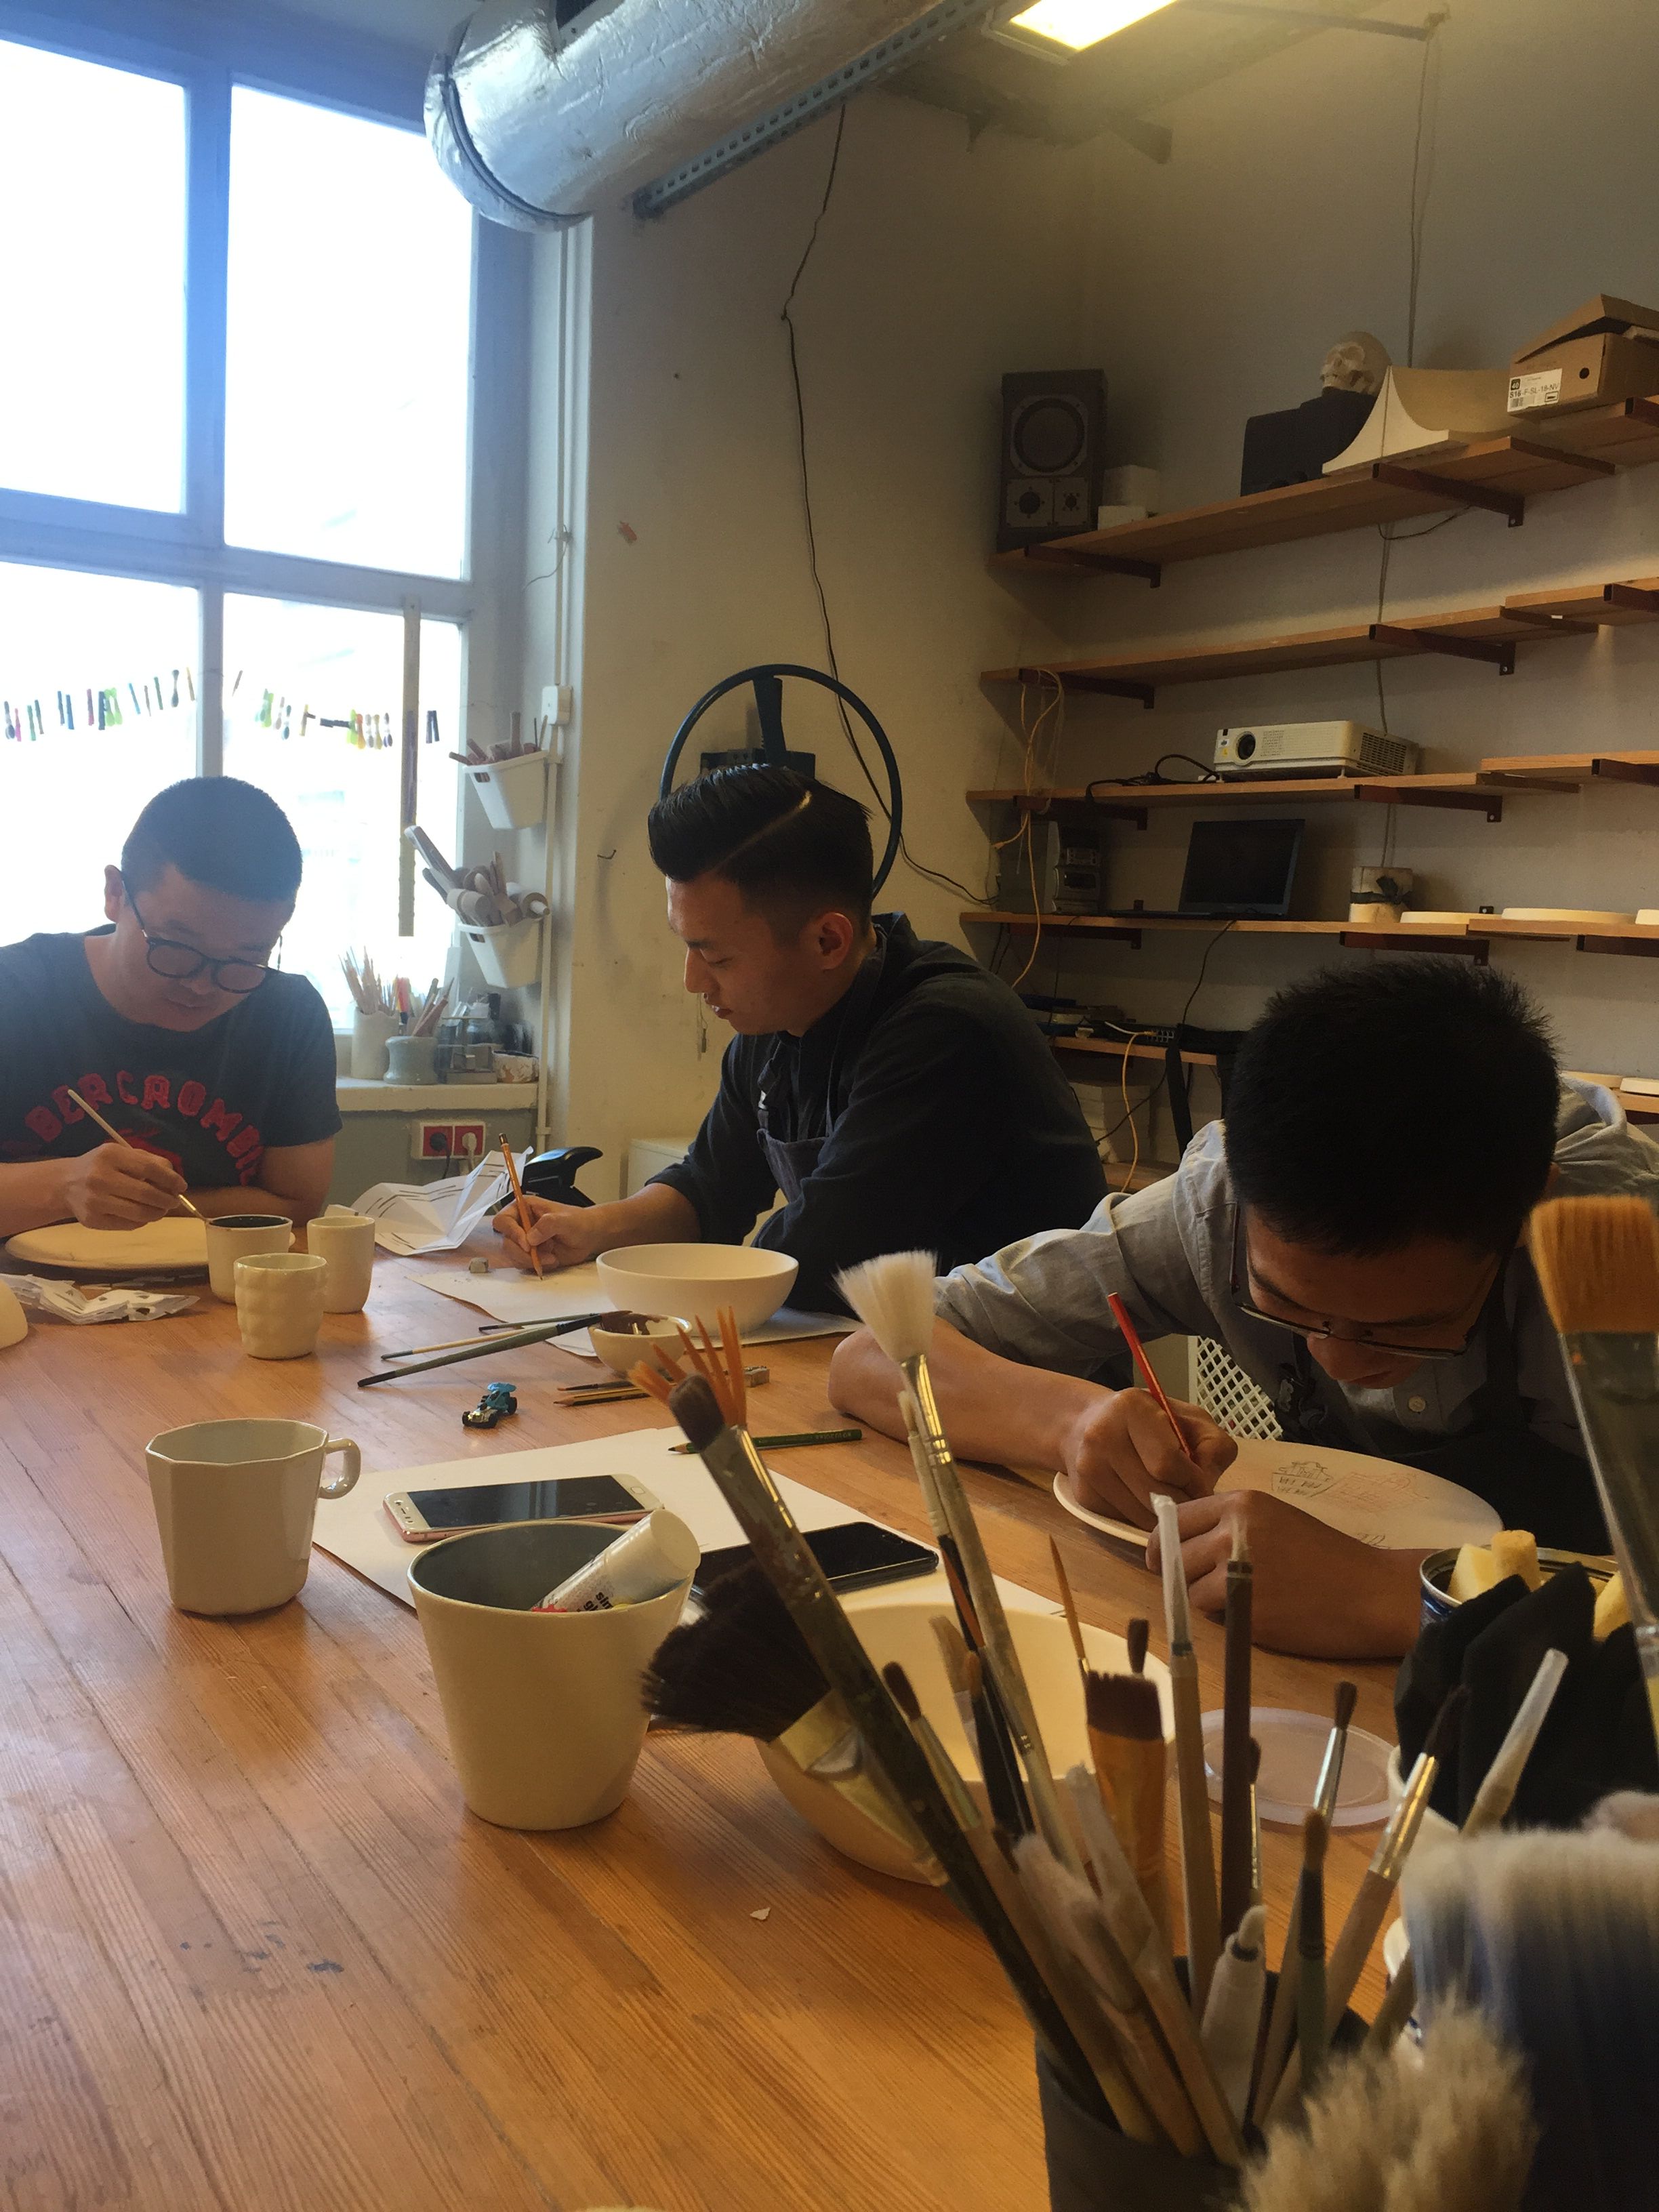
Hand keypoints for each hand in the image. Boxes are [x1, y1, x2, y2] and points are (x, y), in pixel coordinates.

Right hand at [59, 1144, 187, 1230]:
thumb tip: (174, 1178)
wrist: (65, 1184)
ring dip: (158, 1213)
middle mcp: (100, 1177)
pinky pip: (128, 1225)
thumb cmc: (100, 1166)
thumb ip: (148, 1161)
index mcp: (109, 1155)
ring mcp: (95, 1201)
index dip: (170, 1179)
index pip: (149, 1168)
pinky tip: (144, 1215)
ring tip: (163, 1209)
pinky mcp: (93, 1220)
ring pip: (138, 1213)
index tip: (182, 1186)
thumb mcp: (121, 1154)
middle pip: (145, 1193)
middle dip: (167, 1199)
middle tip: (174, 1201)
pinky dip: (142, 1221)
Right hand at [492, 1194, 597, 1270]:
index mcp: (524, 1208)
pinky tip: (552, 1260)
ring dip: (531, 1260)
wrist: (589, 1236)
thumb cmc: (579, 1221)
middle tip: (541, 1255)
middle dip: (523, 1253)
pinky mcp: (530, 1254)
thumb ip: (548, 1224)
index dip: (511, 1233)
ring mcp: (524, 1241)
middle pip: (506, 1242)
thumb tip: (530, 1238)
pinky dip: (537, 1266)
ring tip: (552, 1256)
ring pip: (513, 1256)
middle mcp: (520, 1224)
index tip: (527, 1244)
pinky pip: (524, 1264)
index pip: (503, 1220)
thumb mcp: (566, 1220)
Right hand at [1064, 1390, 1236, 1525]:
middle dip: (1183, 1503)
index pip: (1167, 1463)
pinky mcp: (1085, 1496)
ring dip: (1166, 1516)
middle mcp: (1102, 1436)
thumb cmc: (1151, 1422)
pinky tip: (1148, 1501)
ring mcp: (1089, 1469)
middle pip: (1155, 1493)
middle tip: (1192, 1497)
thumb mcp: (1191, 1419)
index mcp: (1131, 1408)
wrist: (1089, 1424)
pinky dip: (1145, 1519)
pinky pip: (1127, 1522)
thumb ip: (1213, 1446)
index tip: (1202, 1483)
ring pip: (1142, 1515)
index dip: (1193, 1481)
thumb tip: (1206, 1486)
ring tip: (1173, 1499)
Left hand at [1146, 1488, 1425, 1658]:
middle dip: (1178, 1573)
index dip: (1164, 1542)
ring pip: (1188, 1588)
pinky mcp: (1245, 1609)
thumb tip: (1183, 1543)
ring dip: (1203, 1599)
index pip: (1176, 1518)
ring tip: (1239, 1599)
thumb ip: (1231, 1526)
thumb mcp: (1275, 1522)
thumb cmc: (1327, 1559)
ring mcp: (1236, 1570)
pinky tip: (1254, 1614)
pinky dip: (1224, 1619)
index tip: (1165, 1559)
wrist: (1372, 1593)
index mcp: (1241, 1504)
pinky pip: (1211, 1615)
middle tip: (1199, 1585)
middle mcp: (1233, 1530)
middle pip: (1173, 1554)